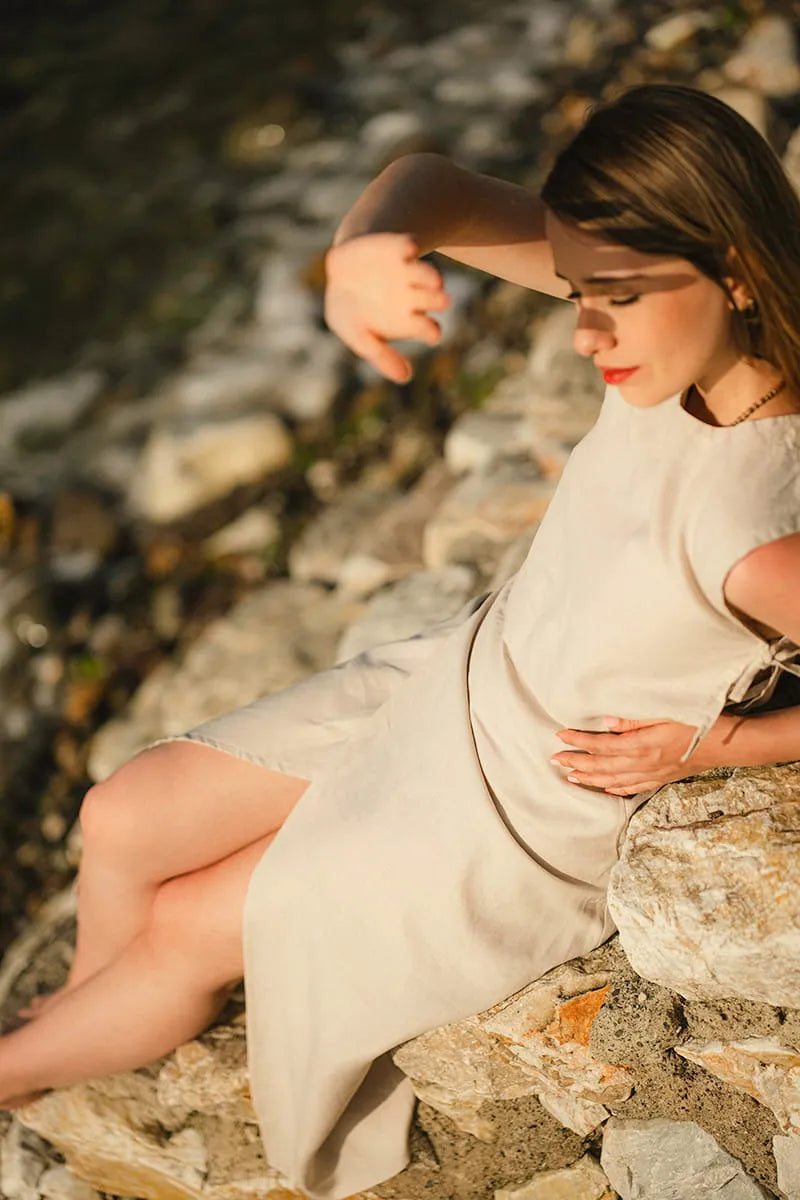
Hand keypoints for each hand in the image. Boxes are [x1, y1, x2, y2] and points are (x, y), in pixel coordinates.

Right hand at [324, 233, 449, 382]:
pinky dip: (409, 247)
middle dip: (437, 300)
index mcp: (409, 320)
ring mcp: (407, 271)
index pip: (428, 329)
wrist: (343, 269)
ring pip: (427, 274)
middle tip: (443, 301)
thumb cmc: (352, 310)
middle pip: (434, 300)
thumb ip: (379, 356)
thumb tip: (405, 378)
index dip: (431, 331)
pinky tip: (409, 250)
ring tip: (435, 280)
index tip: (431, 333)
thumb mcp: (356, 335)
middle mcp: (415, 296)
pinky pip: (407, 246)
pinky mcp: (397, 247)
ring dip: (430, 277)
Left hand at [550, 714, 733, 795]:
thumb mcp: (664, 713)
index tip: (560, 736)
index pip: (601, 745)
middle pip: (602, 765)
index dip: (579, 741)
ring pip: (613, 780)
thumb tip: (605, 721)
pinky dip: (615, 789)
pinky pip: (632, 787)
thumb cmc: (696, 721)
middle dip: (576, 762)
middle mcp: (643, 764)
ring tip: (570, 777)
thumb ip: (633, 720)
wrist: (725, 744)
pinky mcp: (661, 779)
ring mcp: (652, 774)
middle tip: (555, 759)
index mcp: (641, 745)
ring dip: (590, 778)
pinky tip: (605, 789)